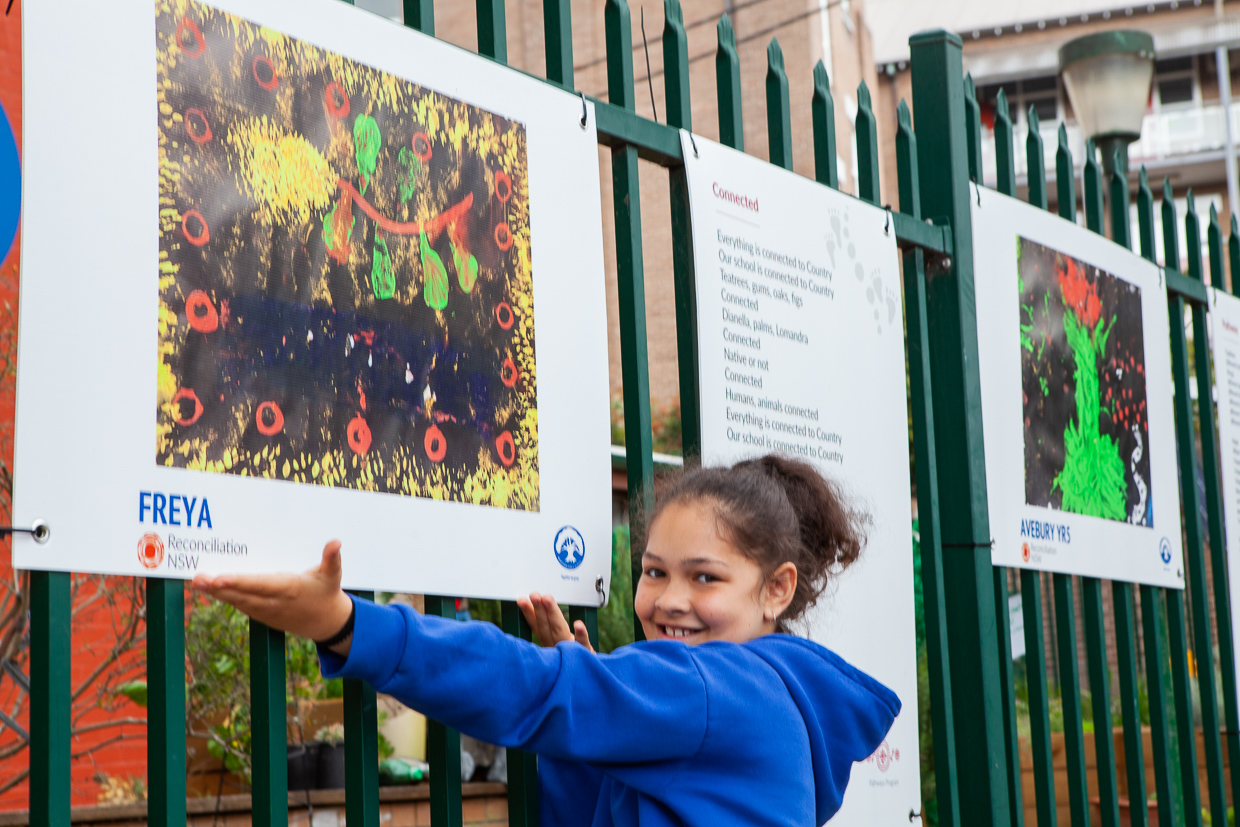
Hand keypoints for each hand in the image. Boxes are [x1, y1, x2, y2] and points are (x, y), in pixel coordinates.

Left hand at [192, 540, 354, 647]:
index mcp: (289, 589)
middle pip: (241, 595)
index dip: (237, 582)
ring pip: (237, 601)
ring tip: (197, 582)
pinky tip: (210, 589)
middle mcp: (274, 602)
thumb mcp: (333, 575)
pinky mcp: (262, 615)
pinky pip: (240, 605)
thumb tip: (336, 542)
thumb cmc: (326, 592)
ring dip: (216, 593)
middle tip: (197, 578)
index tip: (218, 578)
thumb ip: (332, 558)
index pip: (259, 585)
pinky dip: (224, 597)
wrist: (326, 623)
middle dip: (218, 587)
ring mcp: (266, 611)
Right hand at [515, 592, 593, 652]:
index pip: (538, 626)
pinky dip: (580, 634)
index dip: (529, 613)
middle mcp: (556, 647)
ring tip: (547, 599)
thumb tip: (535, 608)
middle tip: (534, 595)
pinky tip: (578, 624)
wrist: (586, 679)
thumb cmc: (571, 658)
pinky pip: (582, 643)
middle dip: (539, 609)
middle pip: (547, 627)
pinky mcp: (585, 653)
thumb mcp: (555, 645)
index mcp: (549, 643)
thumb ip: (545, 630)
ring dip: (553, 614)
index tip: (522, 600)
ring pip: (560, 630)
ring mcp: (570, 650)